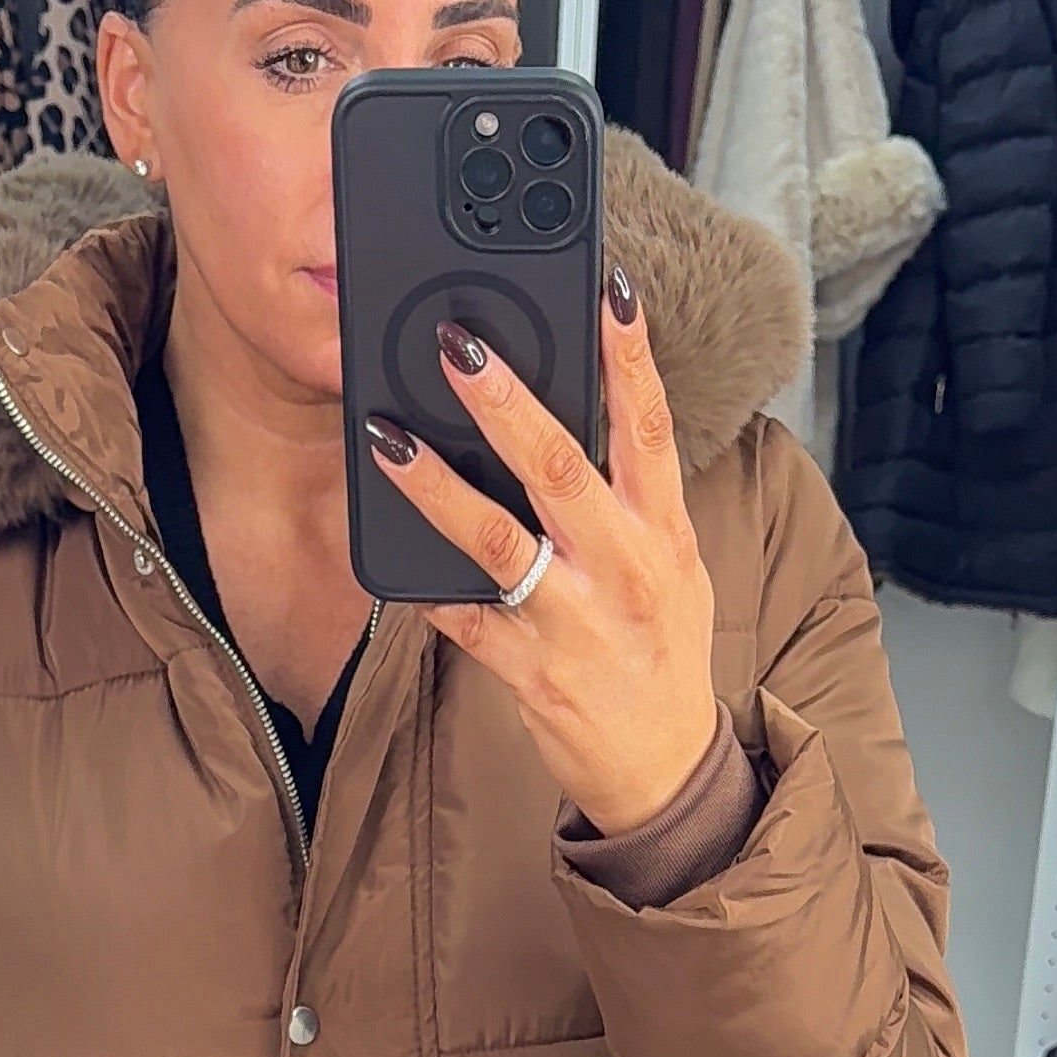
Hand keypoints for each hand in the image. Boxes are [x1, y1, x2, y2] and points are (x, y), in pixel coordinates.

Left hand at [363, 264, 719, 837]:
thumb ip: (633, 499)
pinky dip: (423, 591)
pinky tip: (384, 560)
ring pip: (498, 541)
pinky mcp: (531, 672)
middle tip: (459, 345)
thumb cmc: (662, 652)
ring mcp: (574, 622)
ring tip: (391, 440)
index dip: (630, 355)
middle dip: (506, 402)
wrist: (665, 768)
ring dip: (438, 486)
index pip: (651, 426)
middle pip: (560, 467)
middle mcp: (622, 569)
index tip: (609, 289)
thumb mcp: (672, 566)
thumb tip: (584, 420)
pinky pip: (464, 622)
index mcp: (662, 532)